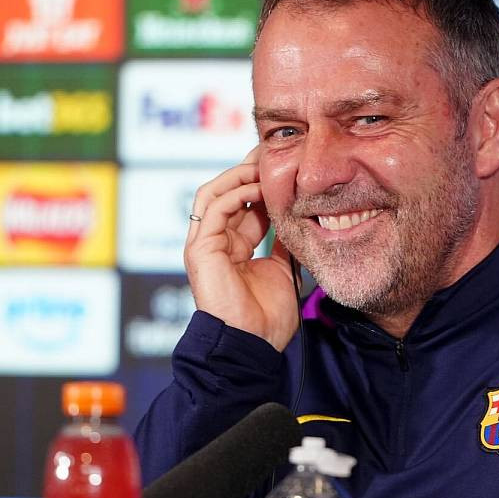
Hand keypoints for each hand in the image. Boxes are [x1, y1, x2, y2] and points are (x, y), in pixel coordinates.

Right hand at [184, 147, 298, 351]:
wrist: (252, 345)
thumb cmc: (266, 318)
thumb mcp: (282, 269)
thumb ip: (283, 243)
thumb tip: (299, 219)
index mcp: (232, 247)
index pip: (243, 203)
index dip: (261, 183)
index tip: (284, 165)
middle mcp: (215, 242)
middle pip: (226, 192)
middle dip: (249, 169)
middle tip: (273, 152)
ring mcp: (204, 245)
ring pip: (214, 193)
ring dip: (239, 175)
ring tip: (262, 164)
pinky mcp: (199, 250)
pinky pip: (213, 209)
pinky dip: (234, 193)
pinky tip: (257, 187)